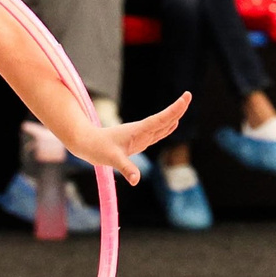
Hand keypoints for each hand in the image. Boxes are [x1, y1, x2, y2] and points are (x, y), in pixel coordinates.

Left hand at [65, 92, 190, 183]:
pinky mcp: (138, 140)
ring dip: (173, 116)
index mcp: (138, 131)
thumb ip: (126, 168)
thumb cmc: (97, 149)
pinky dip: (167, 127)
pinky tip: (172, 124)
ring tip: (184, 106)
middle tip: (189, 96)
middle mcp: (141, 131)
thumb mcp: (112, 159)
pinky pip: (156, 132)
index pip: (160, 119)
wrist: (86, 143)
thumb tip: (136, 180)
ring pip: (161, 124)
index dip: (174, 110)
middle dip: (177, 109)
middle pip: (163, 119)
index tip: (185, 97)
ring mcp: (140, 135)